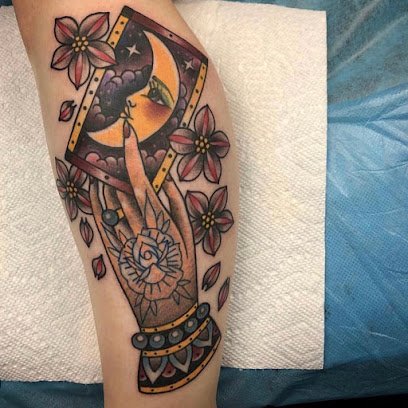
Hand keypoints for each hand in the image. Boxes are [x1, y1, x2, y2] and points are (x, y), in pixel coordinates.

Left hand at [89, 121, 196, 327]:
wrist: (166, 310)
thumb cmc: (183, 272)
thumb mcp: (190, 238)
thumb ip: (178, 207)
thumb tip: (165, 182)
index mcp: (161, 219)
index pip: (141, 179)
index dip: (132, 155)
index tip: (127, 133)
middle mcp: (139, 225)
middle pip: (121, 186)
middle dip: (114, 164)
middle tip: (109, 146)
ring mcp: (123, 238)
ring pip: (108, 201)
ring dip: (104, 179)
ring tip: (101, 163)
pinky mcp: (112, 251)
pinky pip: (100, 222)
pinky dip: (95, 203)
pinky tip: (93, 188)